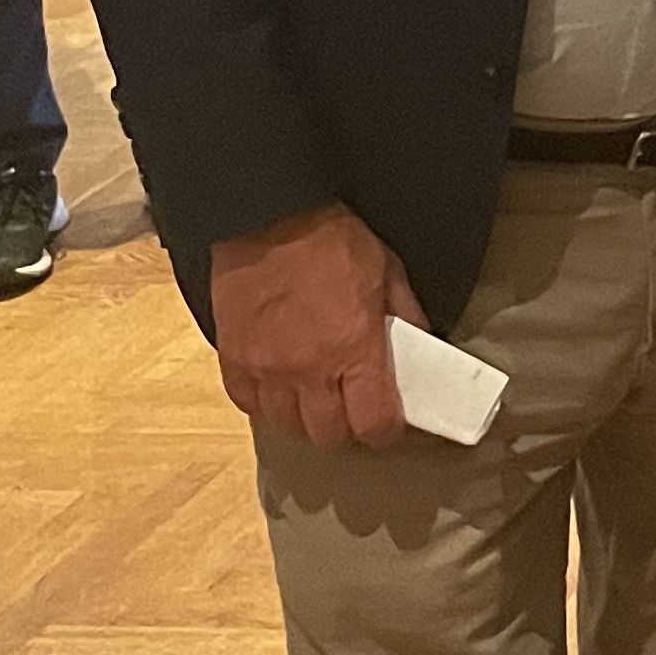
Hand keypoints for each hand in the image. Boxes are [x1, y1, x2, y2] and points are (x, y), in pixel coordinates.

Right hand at [208, 203, 424, 450]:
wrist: (269, 218)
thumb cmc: (334, 241)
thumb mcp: (389, 271)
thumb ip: (407, 316)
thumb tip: (421, 346)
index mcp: (354, 349)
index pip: (373, 424)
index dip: (386, 430)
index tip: (390, 421)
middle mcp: (308, 370)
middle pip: (328, 436)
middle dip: (347, 429)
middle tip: (355, 408)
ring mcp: (266, 370)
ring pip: (287, 426)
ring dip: (306, 419)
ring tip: (318, 397)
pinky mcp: (233, 361)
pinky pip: (249, 405)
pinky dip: (268, 403)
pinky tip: (282, 385)